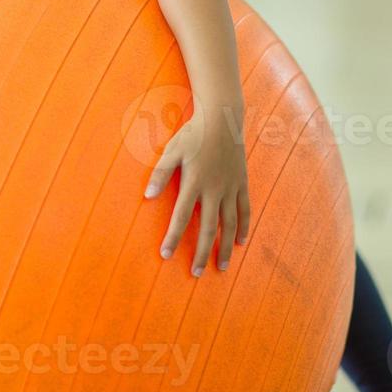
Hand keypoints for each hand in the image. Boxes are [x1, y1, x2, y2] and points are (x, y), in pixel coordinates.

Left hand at [143, 104, 250, 276]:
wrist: (223, 118)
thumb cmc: (193, 134)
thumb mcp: (172, 150)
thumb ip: (160, 174)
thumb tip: (146, 196)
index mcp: (194, 182)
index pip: (181, 216)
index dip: (173, 237)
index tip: (166, 255)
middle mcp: (214, 189)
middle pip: (207, 228)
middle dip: (201, 252)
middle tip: (197, 273)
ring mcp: (230, 187)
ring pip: (229, 224)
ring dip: (224, 247)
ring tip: (220, 267)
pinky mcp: (241, 183)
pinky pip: (245, 210)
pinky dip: (243, 227)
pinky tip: (241, 243)